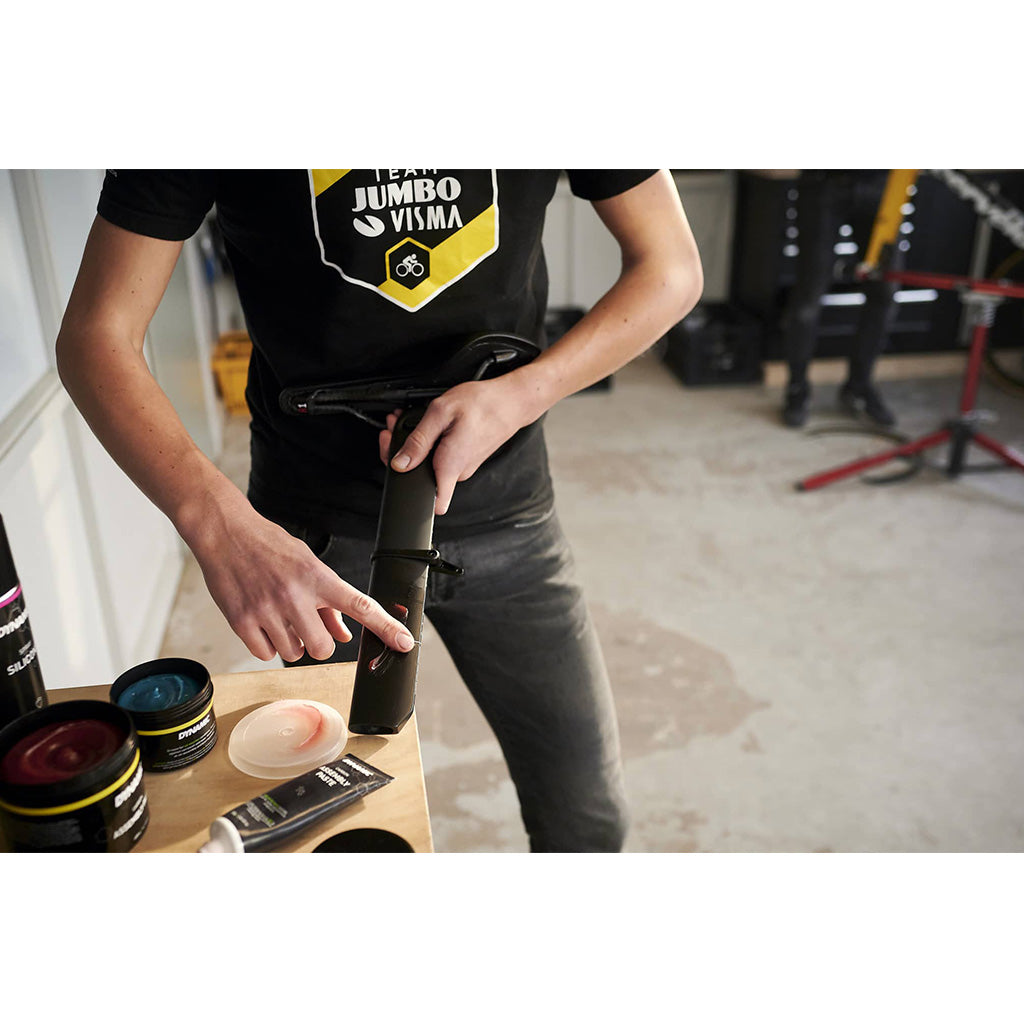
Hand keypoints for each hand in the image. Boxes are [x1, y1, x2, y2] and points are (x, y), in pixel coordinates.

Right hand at [185, 497, 415, 662]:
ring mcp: (267, 609)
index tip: (405, 643)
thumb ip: (328, 603)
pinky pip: (266, 653)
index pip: (361, 606)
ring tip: (282, 619)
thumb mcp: (308, 564)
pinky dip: (268, 645)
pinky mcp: (242, 620)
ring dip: (293, 644)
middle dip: (321, 644)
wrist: (226, 532)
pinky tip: (264, 624)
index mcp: (318, 578)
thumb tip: (345, 635)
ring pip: (294, 653)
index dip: (386, 627)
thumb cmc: (270, 546)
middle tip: (309, 628)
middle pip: (324, 648)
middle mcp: (295, 595)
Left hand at [378, 375, 541, 513]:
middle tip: (396, 426)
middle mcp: (457, 472)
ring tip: (412, 419)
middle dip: (403, 451)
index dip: (407, 488)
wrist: (511, 402)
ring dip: (417, 444)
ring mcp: (463, 467)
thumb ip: (418, 440)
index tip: (396, 464)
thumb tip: (400, 463)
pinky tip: (431, 424)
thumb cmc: (483, 404)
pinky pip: (443, 457)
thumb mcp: (441, 413)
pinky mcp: (465, 460)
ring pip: (430, 463)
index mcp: (449, 465)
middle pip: (421, 475)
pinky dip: (432, 442)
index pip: (430, 503)